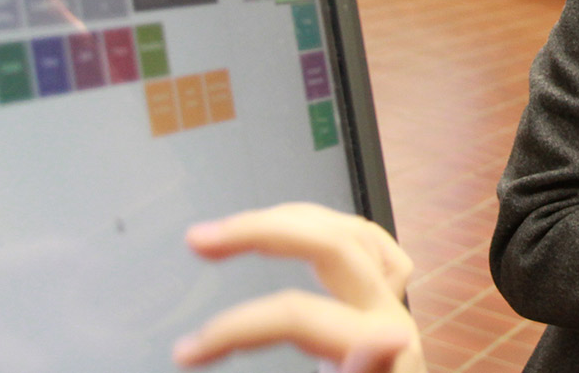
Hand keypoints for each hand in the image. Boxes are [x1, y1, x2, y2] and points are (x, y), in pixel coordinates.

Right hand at [173, 203, 424, 372]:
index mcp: (385, 356)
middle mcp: (391, 322)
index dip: (237, 328)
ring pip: (353, 234)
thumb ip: (366, 372)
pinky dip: (331, 231)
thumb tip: (386, 337)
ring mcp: (395, 311)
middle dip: (264, 232)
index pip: (299, 316)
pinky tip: (300, 228)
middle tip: (198, 239)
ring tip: (233, 228)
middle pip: (335, 247)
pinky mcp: (390, 312)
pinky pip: (371, 248)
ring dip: (293, 221)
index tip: (184, 353)